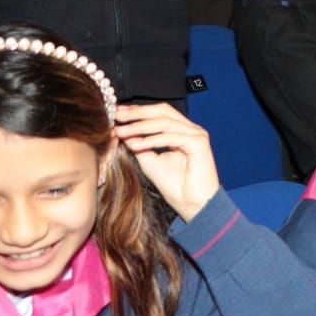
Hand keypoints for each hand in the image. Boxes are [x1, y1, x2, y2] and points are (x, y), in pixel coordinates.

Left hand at [113, 104, 220, 221]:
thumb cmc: (175, 185)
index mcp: (181, 131)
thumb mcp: (150, 162)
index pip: (158, 113)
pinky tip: (135, 144)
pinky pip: (171, 137)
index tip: (116, 114)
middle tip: (116, 114)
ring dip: (140, 126)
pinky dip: (152, 140)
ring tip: (120, 131)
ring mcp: (196, 134)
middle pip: (163, 111)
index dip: (137, 111)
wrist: (193, 204)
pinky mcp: (199, 143)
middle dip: (138, 112)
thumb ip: (139, 145)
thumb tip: (122, 131)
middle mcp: (190, 129)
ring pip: (165, 122)